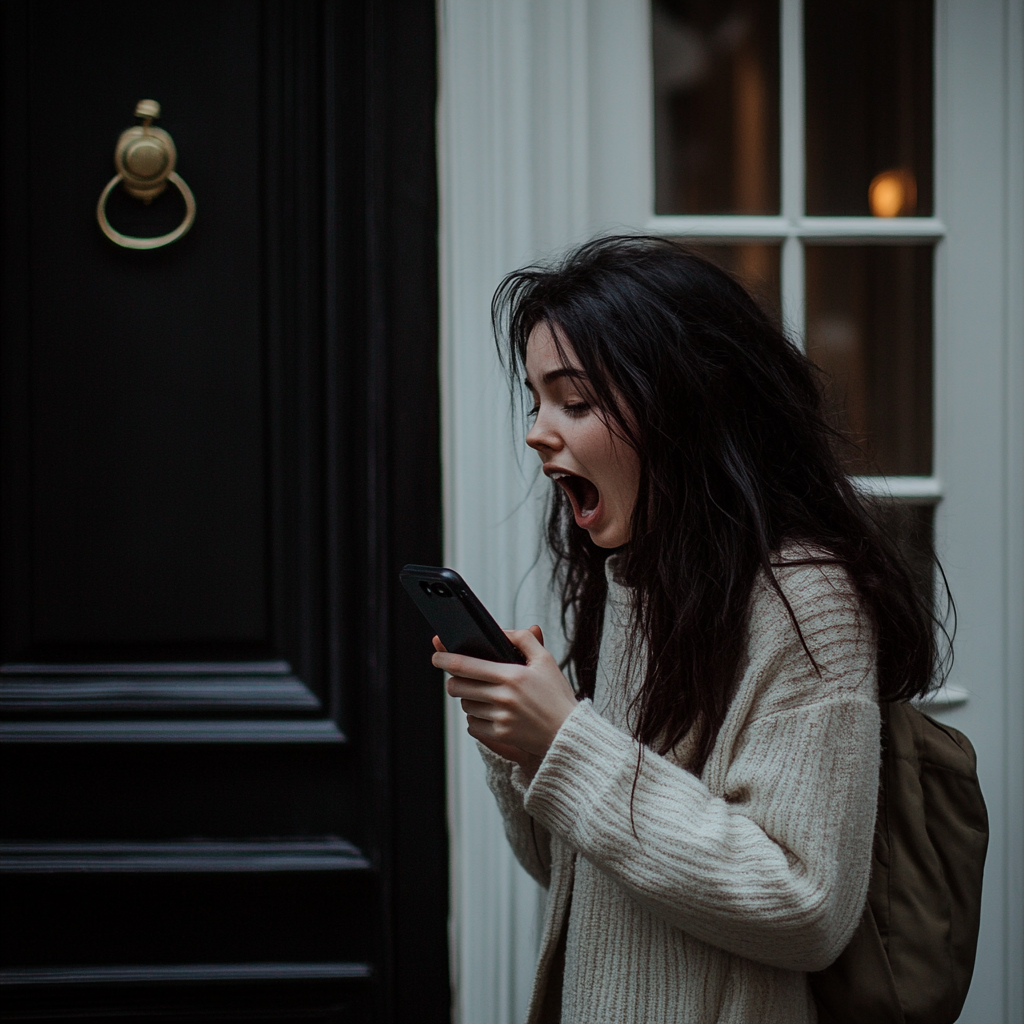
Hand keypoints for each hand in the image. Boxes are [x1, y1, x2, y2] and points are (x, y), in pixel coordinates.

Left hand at [432, 626, 576, 770]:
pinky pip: (473, 725)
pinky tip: (489, 712)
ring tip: (483, 695)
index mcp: (511, 675)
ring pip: (465, 706)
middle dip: (454, 681)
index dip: (445, 659)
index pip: (466, 665)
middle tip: (460, 678)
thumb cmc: (557, 695)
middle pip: (458, 687)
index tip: (436, 656)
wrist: (569, 732)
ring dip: (468, 699)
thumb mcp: (546, 661)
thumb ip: (524, 640)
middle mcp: (503, 697)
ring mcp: (500, 718)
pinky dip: (476, 718)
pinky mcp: (501, 734)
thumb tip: (502, 631)